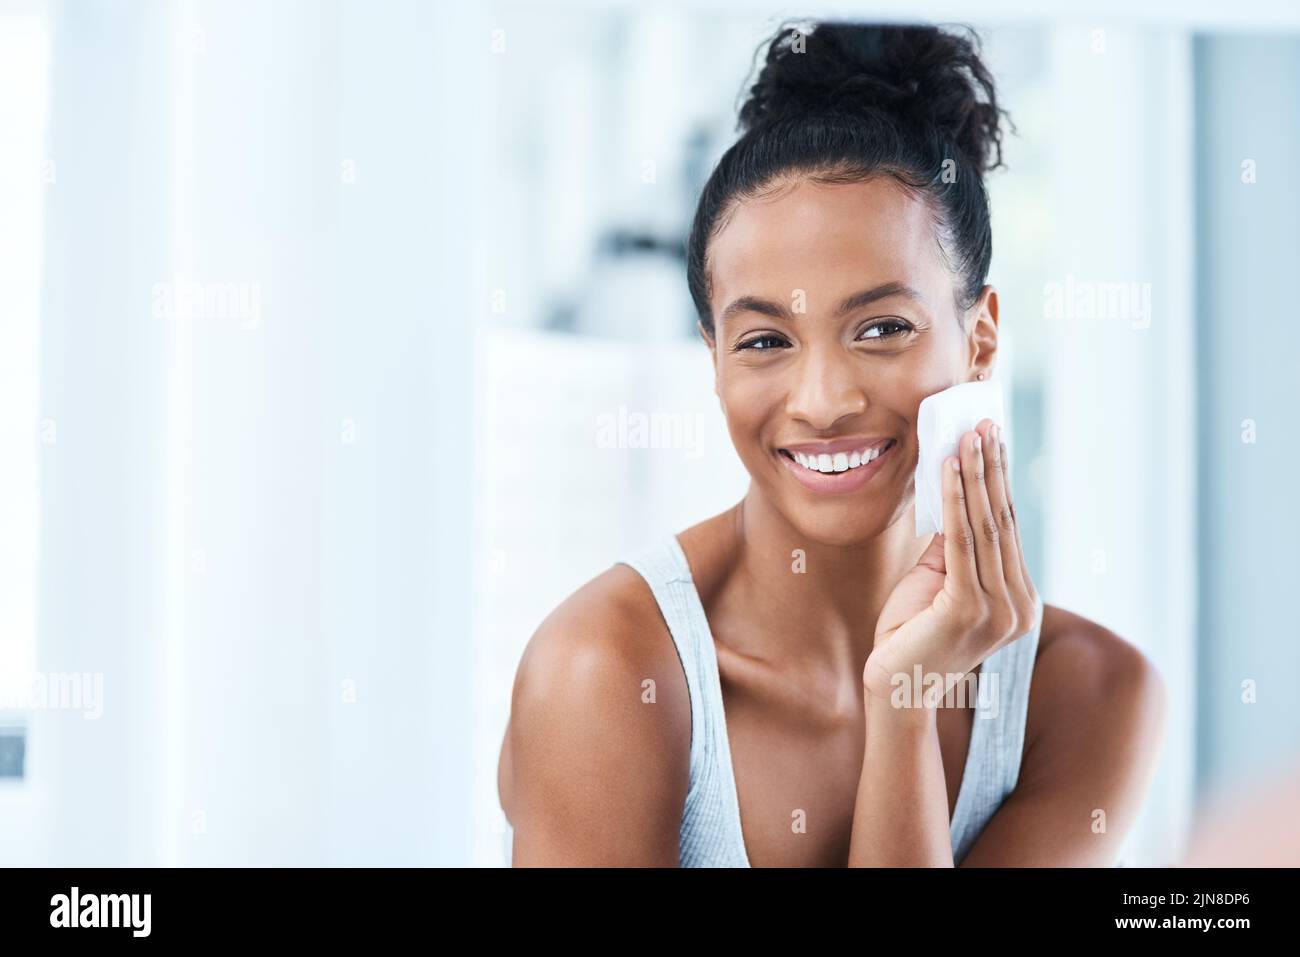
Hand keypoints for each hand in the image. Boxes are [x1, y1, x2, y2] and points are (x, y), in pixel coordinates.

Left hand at [863, 418, 1039, 703]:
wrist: (894, 686)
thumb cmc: (910, 632)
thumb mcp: (937, 579)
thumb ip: (952, 545)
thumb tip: (956, 494)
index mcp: (1018, 599)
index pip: (1009, 528)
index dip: (999, 481)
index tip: (993, 439)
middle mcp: (1018, 606)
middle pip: (1002, 521)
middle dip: (992, 468)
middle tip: (984, 423)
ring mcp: (998, 611)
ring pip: (985, 526)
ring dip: (975, 475)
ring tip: (968, 436)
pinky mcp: (969, 611)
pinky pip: (961, 542)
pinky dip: (954, 500)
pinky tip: (949, 469)